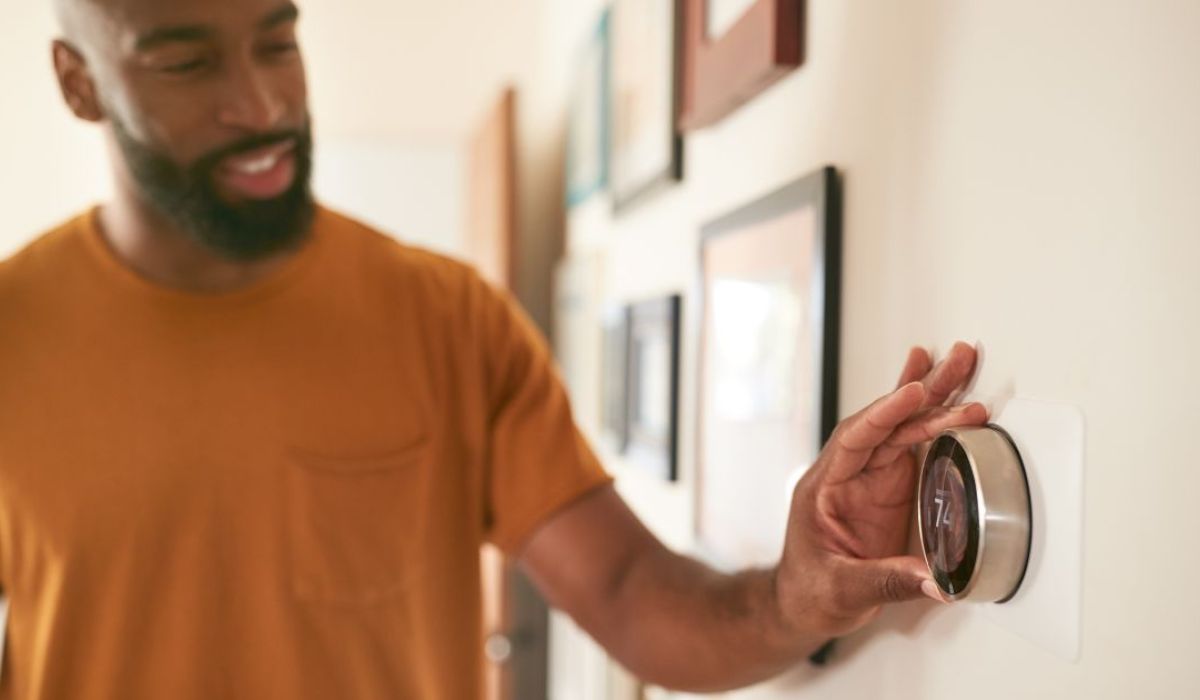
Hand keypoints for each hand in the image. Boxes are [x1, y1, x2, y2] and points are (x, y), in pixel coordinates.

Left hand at [774, 342, 985, 638]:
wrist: (804, 605)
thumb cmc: (809, 592)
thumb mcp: (843, 590)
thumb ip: (888, 581)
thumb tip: (937, 580)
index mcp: (824, 486)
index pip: (855, 439)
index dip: (885, 414)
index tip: (913, 392)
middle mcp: (847, 473)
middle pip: (886, 422)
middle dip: (922, 389)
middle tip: (956, 359)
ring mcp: (870, 478)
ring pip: (902, 427)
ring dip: (934, 397)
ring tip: (962, 362)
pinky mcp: (889, 489)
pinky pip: (912, 445)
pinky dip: (932, 419)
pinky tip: (945, 392)